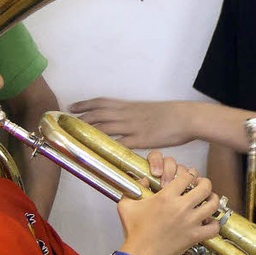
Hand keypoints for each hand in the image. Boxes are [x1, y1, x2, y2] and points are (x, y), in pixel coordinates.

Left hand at [69, 98, 194, 148]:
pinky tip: (99, 152)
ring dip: (90, 131)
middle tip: (68, 123)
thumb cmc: (170, 114)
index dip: (86, 104)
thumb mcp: (148, 110)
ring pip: (106, 127)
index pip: (103, 102)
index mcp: (130, 106)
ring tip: (77, 136)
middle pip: (99, 114)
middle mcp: (128, 114)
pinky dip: (109, 147)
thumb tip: (124, 120)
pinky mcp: (142, 140)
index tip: (73, 106)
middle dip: (82, 118)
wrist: (186, 117)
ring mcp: (134, 127)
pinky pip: (121, 143)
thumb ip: (134, 115)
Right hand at [117, 154, 219, 254]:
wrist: (141, 253)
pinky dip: (214, 224)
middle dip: (204, 183)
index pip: (187, 176)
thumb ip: (133, 189)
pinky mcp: (194, 236)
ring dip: (212, 199)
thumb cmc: (135, 231)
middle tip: (201, 185)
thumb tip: (141, 181)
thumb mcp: (127, 206)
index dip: (190, 174)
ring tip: (209, 199)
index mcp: (166, 197)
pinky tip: (208, 222)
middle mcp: (181, 207)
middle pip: (204, 187)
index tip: (189, 176)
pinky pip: (214, 227)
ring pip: (213, 205)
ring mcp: (190, 222)